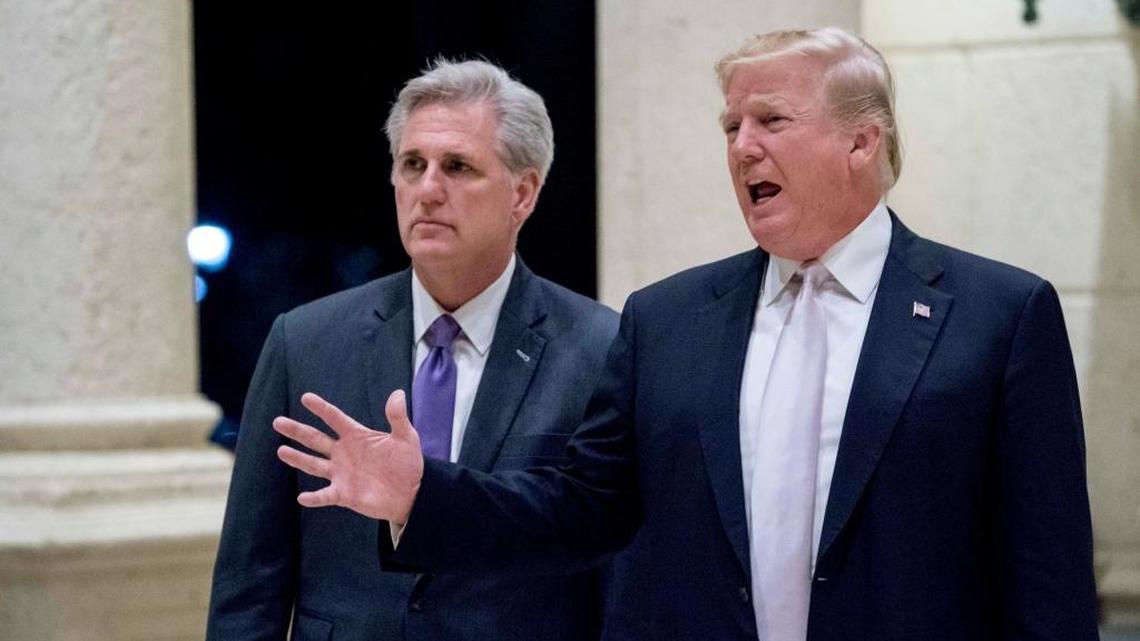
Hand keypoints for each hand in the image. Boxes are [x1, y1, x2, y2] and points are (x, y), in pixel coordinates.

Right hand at [272, 390, 423, 524]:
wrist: (412, 492)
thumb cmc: (407, 462)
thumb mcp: (406, 437)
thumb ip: (397, 417)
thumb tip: (398, 393)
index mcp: (356, 436)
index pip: (335, 418)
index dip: (321, 408)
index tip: (306, 397)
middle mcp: (343, 453)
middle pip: (315, 439)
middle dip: (297, 431)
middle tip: (278, 422)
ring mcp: (341, 473)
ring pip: (314, 464)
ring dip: (298, 459)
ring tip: (281, 450)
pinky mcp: (343, 493)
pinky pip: (325, 495)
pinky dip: (314, 498)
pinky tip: (302, 497)